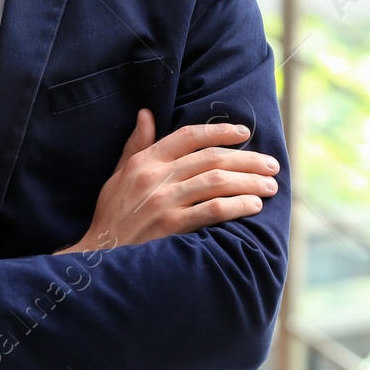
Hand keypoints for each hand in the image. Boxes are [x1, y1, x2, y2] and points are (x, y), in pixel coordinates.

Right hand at [56, 109, 279, 253]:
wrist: (98, 255)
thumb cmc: (111, 217)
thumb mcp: (118, 176)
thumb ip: (135, 145)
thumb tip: (146, 114)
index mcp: (144, 161)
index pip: (188, 136)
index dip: (220, 131)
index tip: (244, 133)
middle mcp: (155, 177)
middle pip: (211, 158)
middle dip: (247, 159)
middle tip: (271, 165)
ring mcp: (164, 201)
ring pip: (217, 182)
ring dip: (249, 182)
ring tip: (270, 186)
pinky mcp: (171, 226)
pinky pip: (212, 210)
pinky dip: (237, 205)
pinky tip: (254, 206)